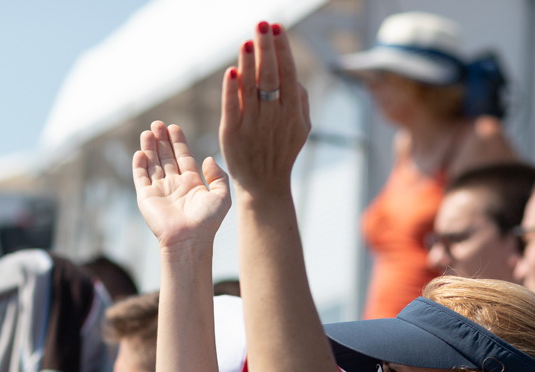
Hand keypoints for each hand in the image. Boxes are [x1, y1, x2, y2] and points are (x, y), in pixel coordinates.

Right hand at [133, 121, 229, 246]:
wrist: (189, 239)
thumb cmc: (207, 222)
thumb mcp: (222, 196)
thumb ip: (218, 175)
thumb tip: (208, 159)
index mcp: (192, 183)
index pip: (183, 156)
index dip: (178, 141)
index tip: (174, 127)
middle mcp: (174, 185)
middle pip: (166, 157)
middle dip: (161, 140)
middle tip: (158, 123)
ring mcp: (159, 191)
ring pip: (152, 164)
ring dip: (150, 147)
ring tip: (148, 131)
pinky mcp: (146, 198)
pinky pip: (140, 177)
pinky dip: (139, 164)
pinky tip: (140, 151)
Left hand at [219, 21, 309, 194]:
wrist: (265, 185)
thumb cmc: (282, 150)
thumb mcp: (302, 127)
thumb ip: (300, 100)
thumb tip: (293, 74)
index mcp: (292, 112)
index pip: (288, 73)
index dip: (282, 49)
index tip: (276, 27)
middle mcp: (274, 117)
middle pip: (271, 76)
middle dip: (267, 48)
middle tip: (262, 24)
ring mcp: (253, 126)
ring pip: (251, 89)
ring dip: (249, 64)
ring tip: (247, 42)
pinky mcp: (232, 135)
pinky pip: (232, 109)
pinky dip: (231, 91)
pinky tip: (231, 72)